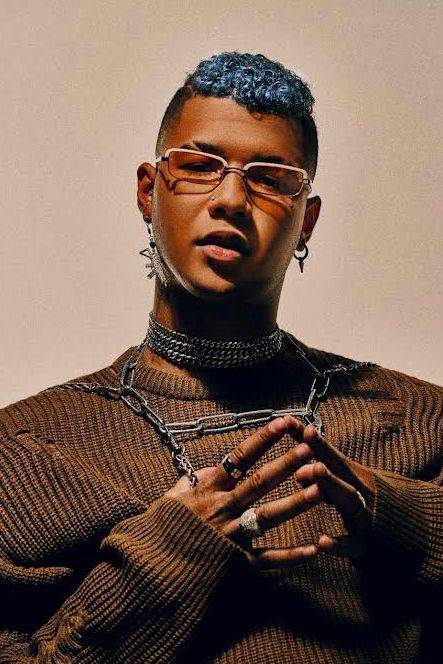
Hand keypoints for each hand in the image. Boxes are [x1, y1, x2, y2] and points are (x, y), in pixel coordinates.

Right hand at [165, 416, 322, 568]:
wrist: (148, 565)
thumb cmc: (161, 526)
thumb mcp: (174, 494)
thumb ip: (194, 479)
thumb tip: (211, 467)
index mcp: (207, 488)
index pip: (240, 457)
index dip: (263, 439)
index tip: (283, 423)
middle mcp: (222, 508)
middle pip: (258, 483)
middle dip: (285, 465)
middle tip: (308, 450)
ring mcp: (230, 535)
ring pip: (266, 517)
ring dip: (294, 503)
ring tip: (318, 490)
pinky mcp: (235, 561)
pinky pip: (267, 558)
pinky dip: (292, 556)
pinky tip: (315, 548)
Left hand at [296, 424, 375, 559]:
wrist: (404, 530)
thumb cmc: (363, 501)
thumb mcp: (344, 483)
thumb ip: (320, 473)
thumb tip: (295, 466)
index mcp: (353, 474)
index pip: (329, 454)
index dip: (312, 440)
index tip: (292, 424)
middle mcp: (360, 490)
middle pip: (341, 473)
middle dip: (322, 459)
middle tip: (303, 452)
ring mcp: (365, 516)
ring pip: (350, 500)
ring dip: (331, 487)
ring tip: (312, 475)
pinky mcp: (366, 544)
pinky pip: (353, 545)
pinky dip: (339, 544)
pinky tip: (322, 542)